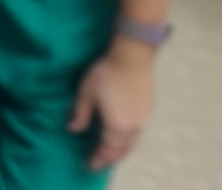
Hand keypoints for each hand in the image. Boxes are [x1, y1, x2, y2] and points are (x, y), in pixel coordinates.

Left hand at [68, 38, 156, 169]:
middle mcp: (133, 127)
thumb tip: (73, 129)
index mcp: (117, 126)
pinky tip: (121, 137)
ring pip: (132, 144)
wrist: (132, 57)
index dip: (98, 160)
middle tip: (98, 163)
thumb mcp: (86, 93)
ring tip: (109, 154)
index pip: (107, 151)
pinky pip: (138, 134)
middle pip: (122, 151)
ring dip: (120, 152)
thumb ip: (80, 114)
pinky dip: (128, 142)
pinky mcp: (148, 111)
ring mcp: (143, 120)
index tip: (89, 165)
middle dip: (109, 159)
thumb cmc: (106, 73)